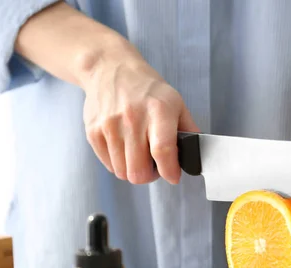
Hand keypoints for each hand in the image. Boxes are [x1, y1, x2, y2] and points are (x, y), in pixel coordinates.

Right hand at [82, 55, 198, 183]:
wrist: (110, 68)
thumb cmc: (147, 89)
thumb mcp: (176, 102)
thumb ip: (189, 130)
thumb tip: (197, 155)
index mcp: (158, 110)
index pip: (163, 150)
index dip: (169, 171)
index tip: (173, 176)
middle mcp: (132, 118)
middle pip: (139, 171)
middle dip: (151, 175)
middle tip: (155, 166)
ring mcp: (109, 126)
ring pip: (123, 173)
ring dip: (134, 170)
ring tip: (140, 156)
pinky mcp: (93, 132)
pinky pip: (109, 165)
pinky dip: (120, 164)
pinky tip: (126, 150)